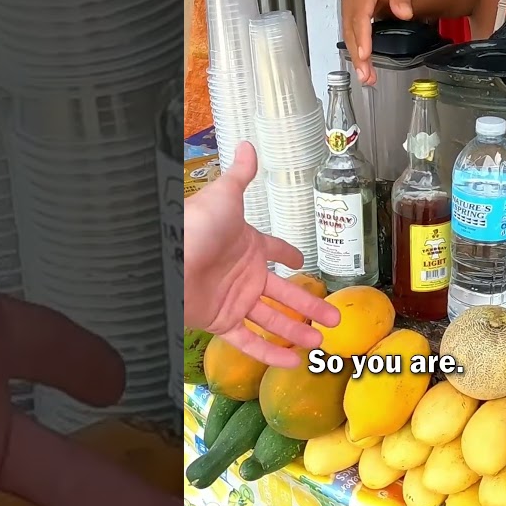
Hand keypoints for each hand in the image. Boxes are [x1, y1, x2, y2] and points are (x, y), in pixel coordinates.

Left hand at [184, 141, 338, 366]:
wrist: (169, 259)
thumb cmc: (196, 225)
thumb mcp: (225, 195)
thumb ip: (240, 176)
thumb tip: (248, 145)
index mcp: (248, 245)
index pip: (275, 251)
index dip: (289, 256)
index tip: (301, 263)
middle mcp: (243, 274)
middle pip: (283, 294)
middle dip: (310, 306)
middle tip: (336, 318)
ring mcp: (233, 300)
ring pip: (272, 319)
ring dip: (296, 331)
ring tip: (321, 342)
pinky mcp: (220, 322)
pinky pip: (249, 340)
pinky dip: (269, 352)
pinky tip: (291, 360)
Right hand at [341, 0, 413, 86]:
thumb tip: (404, 13)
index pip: (360, 16)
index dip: (362, 36)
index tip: (365, 53)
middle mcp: (350, 2)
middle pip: (352, 31)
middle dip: (358, 55)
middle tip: (366, 75)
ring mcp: (347, 12)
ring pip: (350, 38)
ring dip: (357, 59)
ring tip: (366, 77)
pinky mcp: (349, 20)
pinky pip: (351, 39)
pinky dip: (357, 54)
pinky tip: (363, 68)